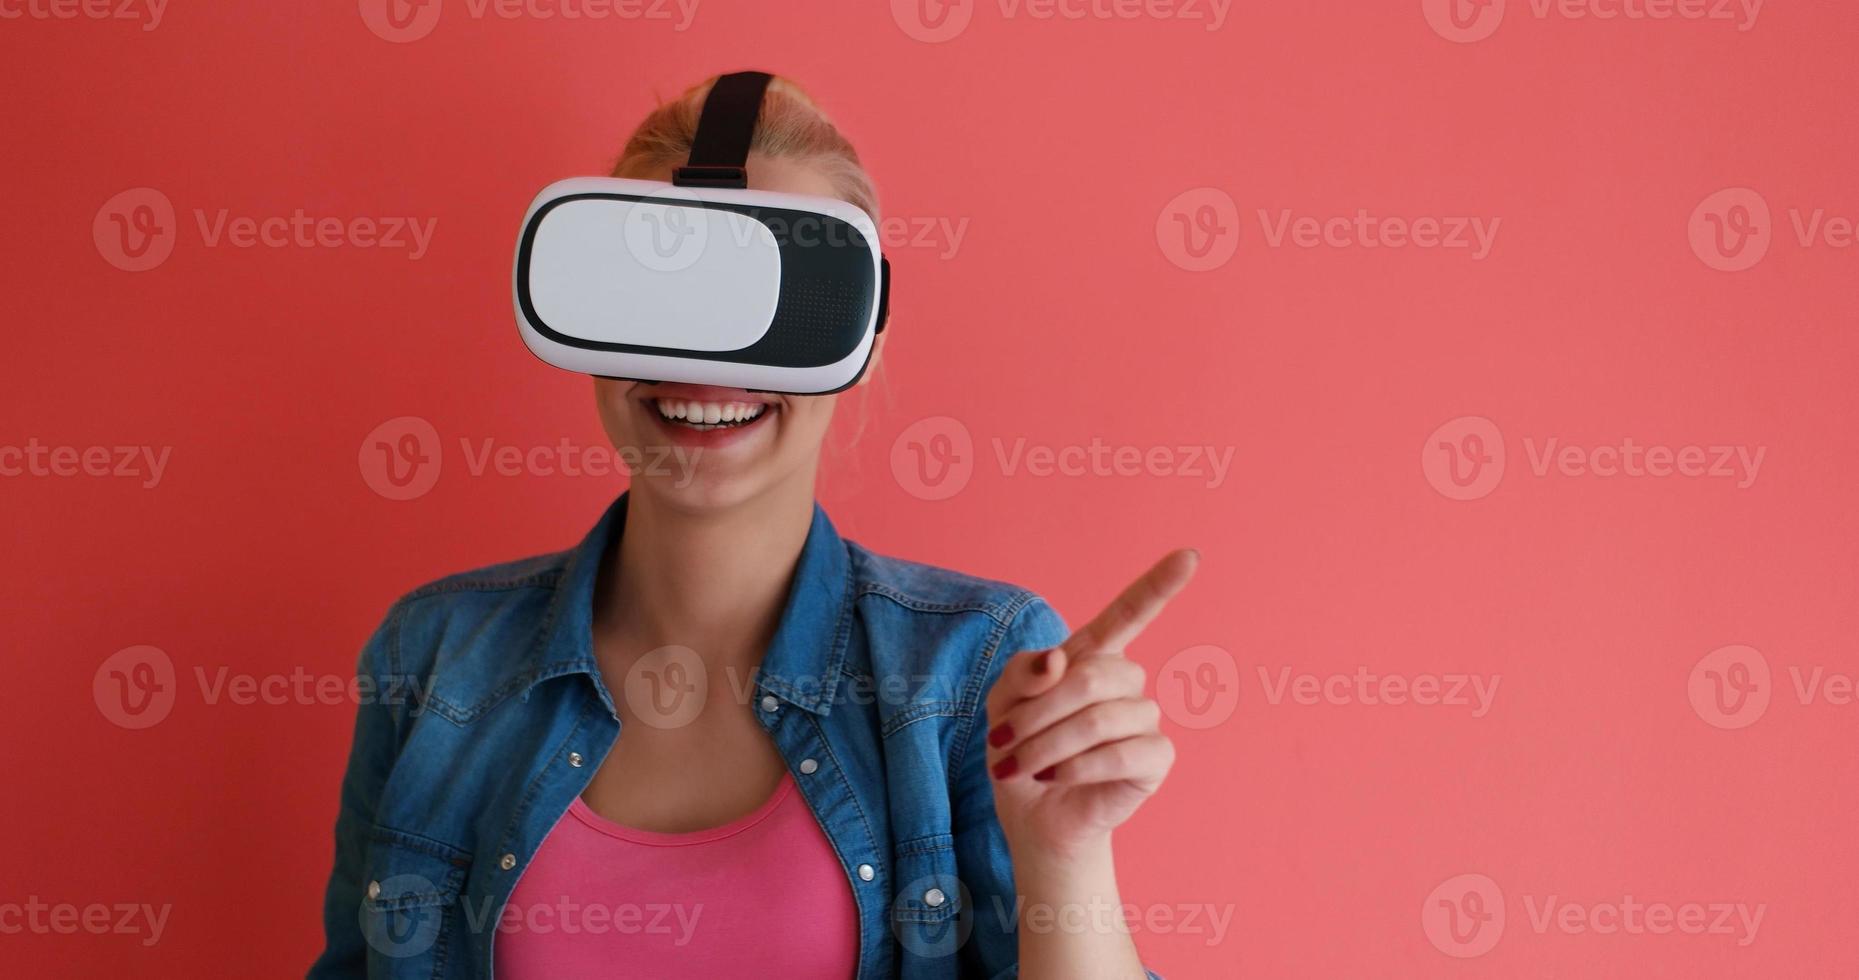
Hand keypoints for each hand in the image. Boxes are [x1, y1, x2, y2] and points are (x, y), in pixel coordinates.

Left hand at [985, 550, 1198, 864]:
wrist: (1032, 816)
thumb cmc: (1020, 752)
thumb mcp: (1003, 703)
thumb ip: (1023, 672)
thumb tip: (1058, 660)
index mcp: (1092, 657)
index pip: (1129, 613)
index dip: (1158, 585)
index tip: (1189, 556)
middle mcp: (1126, 683)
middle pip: (1095, 676)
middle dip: (1042, 711)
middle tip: (1006, 741)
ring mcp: (1145, 721)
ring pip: (1103, 718)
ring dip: (1050, 744)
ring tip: (1025, 765)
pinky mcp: (1155, 761)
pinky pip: (1122, 754)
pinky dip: (1078, 768)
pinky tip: (1057, 777)